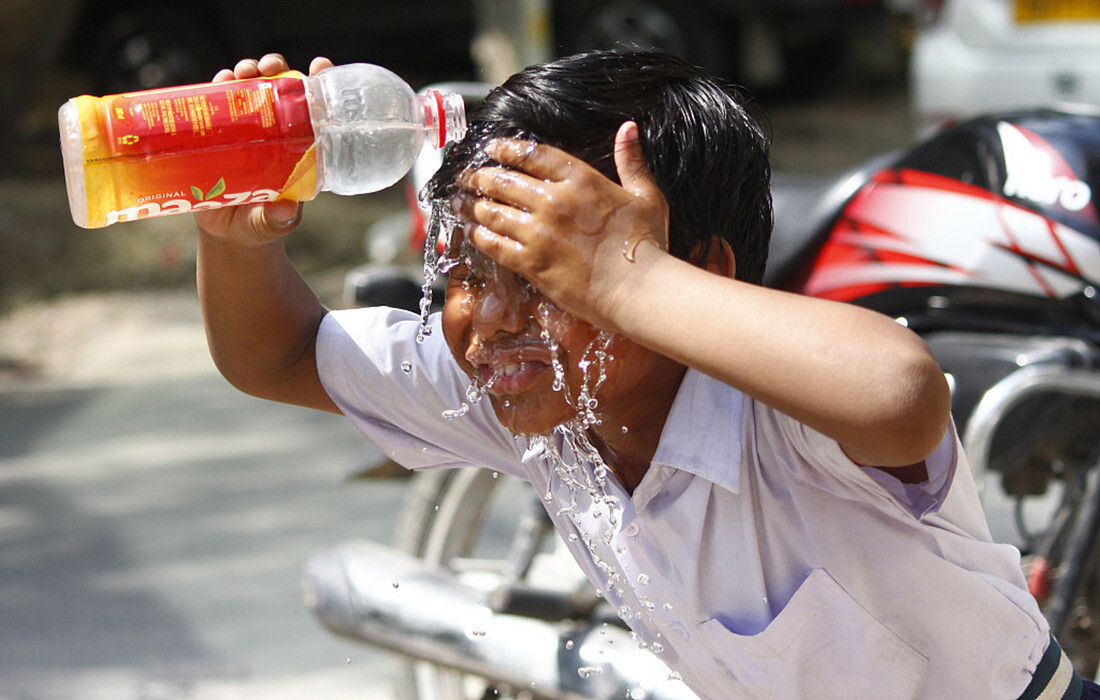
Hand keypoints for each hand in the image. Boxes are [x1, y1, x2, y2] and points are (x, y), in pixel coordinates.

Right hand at [193, 53, 334, 246]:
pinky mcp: (218, 134)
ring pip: (247, 91)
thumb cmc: (260, 226)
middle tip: (270, 67)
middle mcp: (274, 133)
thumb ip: (278, 218)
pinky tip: (218, 82)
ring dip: (246, 73)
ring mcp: (245, 131)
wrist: (228, 232)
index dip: (318, 84)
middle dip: (276, 69)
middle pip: (278, 90)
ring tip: (242, 73)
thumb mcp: (272, 224)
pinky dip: (216, 89)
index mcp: (297, 148)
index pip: (312, 109)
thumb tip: (284, 210)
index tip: (320, 66)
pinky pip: (216, 105)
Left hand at [456, 121, 669, 328]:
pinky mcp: (532, 263)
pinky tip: (472, 233)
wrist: (637, 289)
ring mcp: (539, 234)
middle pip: (504, 181)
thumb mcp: (646, 195)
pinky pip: (494, 245)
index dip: (507, 149)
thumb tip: (629, 128)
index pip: (533, 155)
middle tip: (468, 177)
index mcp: (581, 180)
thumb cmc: (647, 244)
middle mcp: (554, 201)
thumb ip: (632, 161)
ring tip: (461, 203)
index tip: (493, 148)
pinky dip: (479, 237)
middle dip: (481, 177)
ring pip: (493, 212)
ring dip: (473, 206)